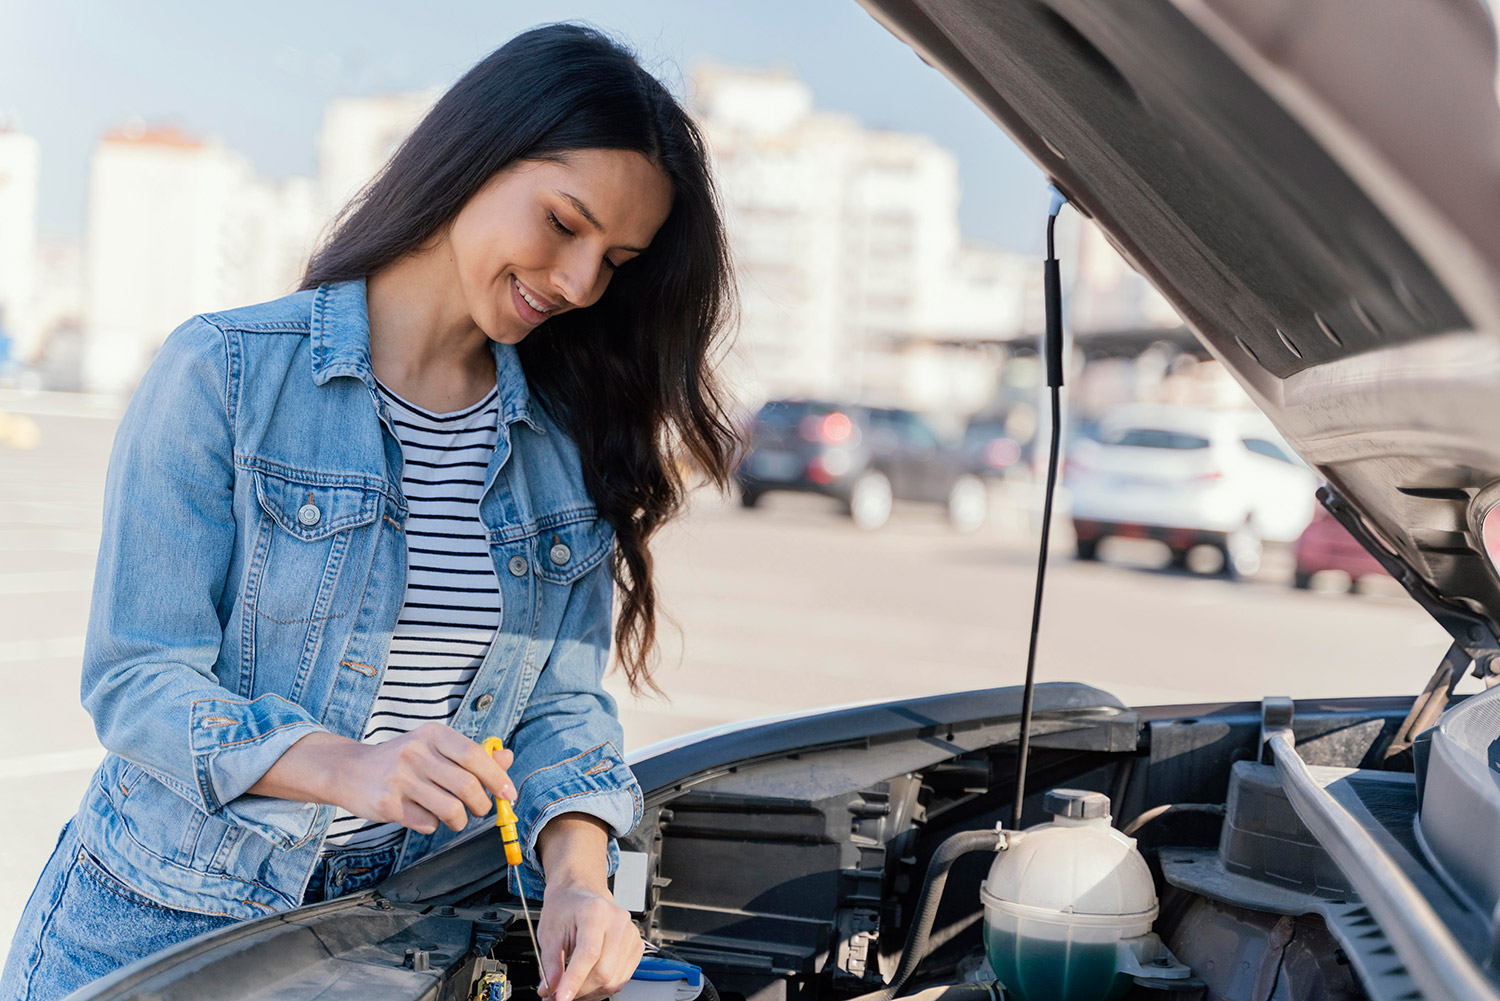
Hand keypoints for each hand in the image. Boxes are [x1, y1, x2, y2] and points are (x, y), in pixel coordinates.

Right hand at [332, 722, 515, 834]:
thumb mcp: (435, 747)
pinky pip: (427, 823)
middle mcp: (416, 752)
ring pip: (450, 809)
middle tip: (481, 809)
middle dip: (482, 804)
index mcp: (433, 734)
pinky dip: (433, 825)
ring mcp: (400, 779)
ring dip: (460, 820)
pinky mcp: (388, 804)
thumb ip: (471, 753)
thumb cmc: (402, 759)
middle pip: (466, 785)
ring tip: (455, 817)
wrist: (349, 770)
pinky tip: (425, 815)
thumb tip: (506, 758)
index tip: (509, 793)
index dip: (497, 777)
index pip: (474, 755)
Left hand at [537, 882, 643, 1000]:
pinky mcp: (636, 947)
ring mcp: (631, 934)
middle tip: (557, 995)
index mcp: (596, 912)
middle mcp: (618, 921)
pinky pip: (620, 979)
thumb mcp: (549, 934)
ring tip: (571, 988)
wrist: (580, 896)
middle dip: (579, 990)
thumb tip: (549, 991)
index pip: (589, 953)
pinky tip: (587, 983)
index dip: (574, 980)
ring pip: (613, 980)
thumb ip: (551, 965)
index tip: (560, 998)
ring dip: (589, 992)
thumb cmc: (565, 909)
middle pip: (604, 971)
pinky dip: (601, 988)